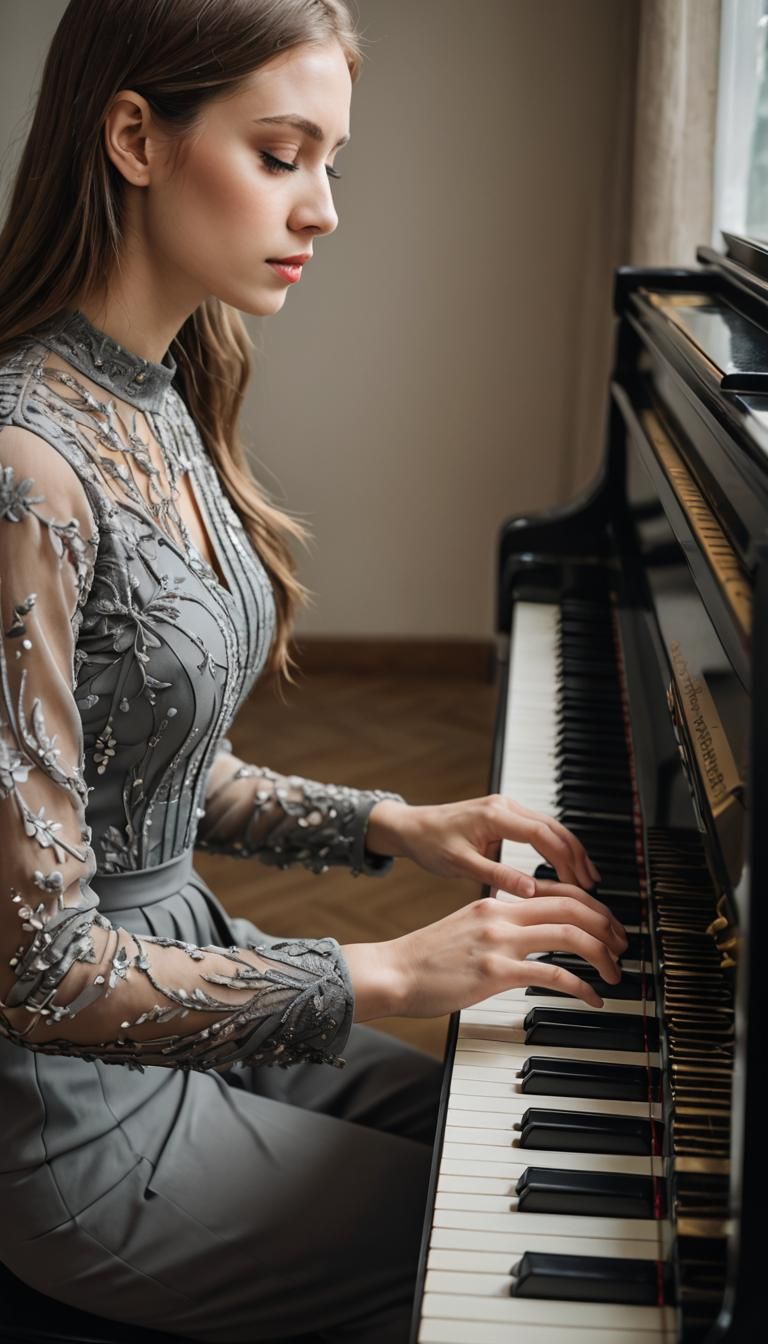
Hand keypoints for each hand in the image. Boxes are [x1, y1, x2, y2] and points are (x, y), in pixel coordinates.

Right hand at [342, 890, 627, 1020]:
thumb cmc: (426, 958)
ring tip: (615, 972)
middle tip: (622, 945)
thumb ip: (498, 926)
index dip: (592, 905)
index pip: (557, 891)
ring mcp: (499, 942)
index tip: (608, 924)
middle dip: (606, 924)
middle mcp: (501, 915)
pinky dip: (582, 986)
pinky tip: (592, 998)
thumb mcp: (467, 929)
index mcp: (496, 901)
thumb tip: (529, 934)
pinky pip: (553, 975)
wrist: (393, 972)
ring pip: (569, 934)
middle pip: (572, 905)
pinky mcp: (496, 973)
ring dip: (602, 954)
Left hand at [366, 795, 601, 897]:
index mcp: (496, 815)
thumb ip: (497, 875)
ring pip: (550, 826)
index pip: (542, 835)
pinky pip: (538, 829)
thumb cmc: (430, 843)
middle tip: (592, 884)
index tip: (579, 883)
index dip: (564, 859)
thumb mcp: (461, 864)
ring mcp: (506, 808)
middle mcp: (505, 806)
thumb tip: (532, 891)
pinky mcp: (504, 816)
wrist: (410, 827)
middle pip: (553, 828)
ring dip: (569, 850)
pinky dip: (555, 846)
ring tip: (586, 877)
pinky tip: (564, 865)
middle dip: (576, 855)